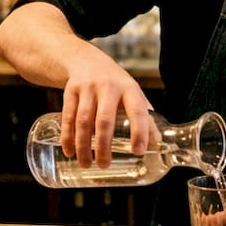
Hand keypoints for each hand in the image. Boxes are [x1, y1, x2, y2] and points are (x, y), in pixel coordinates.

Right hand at [57, 44, 154, 167]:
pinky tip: (69, 152)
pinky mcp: (70, 90)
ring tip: (86, 164)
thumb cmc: (115, 84)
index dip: (139, 131)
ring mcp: (87, 88)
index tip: (138, 151)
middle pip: (105, 120)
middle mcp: (108, 86)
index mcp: (129, 88)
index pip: (137, 110)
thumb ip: (144, 117)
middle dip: (103, 146)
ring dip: (83, 146)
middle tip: (104, 165)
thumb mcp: (132, 94)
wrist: (86, 60)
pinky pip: (68, 117)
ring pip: (83, 121)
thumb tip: (157, 144)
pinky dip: (68, 137)